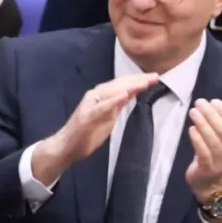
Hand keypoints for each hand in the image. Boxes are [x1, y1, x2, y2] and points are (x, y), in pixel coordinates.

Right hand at [31, 73, 159, 185]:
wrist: (66, 147)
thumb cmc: (86, 133)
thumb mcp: (107, 117)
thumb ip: (118, 105)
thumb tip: (132, 93)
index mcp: (100, 96)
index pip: (122, 84)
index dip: (138, 80)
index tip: (154, 76)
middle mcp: (95, 96)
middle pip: (119, 85)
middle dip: (137, 80)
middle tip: (155, 75)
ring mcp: (90, 105)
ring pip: (112, 92)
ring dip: (129, 86)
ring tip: (144, 81)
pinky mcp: (87, 116)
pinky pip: (102, 107)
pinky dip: (114, 100)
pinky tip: (125, 94)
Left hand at [185, 99, 221, 202]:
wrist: (210, 184)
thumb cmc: (215, 155)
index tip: (213, 101)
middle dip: (212, 115)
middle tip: (199, 103)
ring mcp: (221, 162)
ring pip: (214, 141)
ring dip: (203, 124)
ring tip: (193, 112)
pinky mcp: (207, 169)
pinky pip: (203, 153)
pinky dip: (197, 139)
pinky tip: (191, 129)